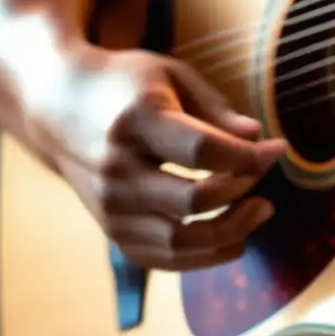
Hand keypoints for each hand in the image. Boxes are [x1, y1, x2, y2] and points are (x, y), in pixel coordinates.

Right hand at [27, 46, 286, 270]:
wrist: (58, 105)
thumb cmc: (128, 85)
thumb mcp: (172, 76)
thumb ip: (216, 109)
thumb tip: (259, 139)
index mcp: (134, 121)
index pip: (201, 152)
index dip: (247, 157)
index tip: (276, 148)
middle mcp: (115, 169)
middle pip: (193, 202)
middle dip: (242, 192)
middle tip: (263, 176)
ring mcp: (109, 206)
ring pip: (179, 242)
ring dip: (231, 232)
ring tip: (260, 210)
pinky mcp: (110, 230)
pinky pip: (163, 259)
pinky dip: (204, 256)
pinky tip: (234, 238)